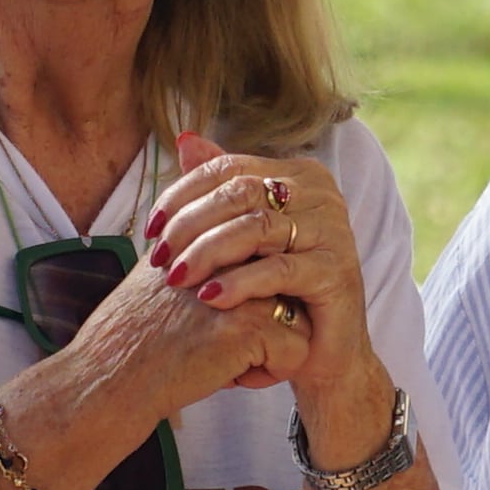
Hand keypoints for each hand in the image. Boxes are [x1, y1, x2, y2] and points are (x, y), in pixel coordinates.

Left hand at [142, 131, 386, 441]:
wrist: (320, 350)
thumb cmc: (278, 293)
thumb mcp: (244, 240)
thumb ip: (220, 190)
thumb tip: (184, 139)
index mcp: (297, 175)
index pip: (228, 169)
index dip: (182, 195)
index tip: (152, 230)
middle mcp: (321, 194)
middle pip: (239, 194)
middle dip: (189, 226)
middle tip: (158, 258)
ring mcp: (333, 230)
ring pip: (255, 229)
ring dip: (206, 253)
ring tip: (176, 278)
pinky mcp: (338, 271)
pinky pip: (279, 270)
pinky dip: (239, 283)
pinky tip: (210, 298)